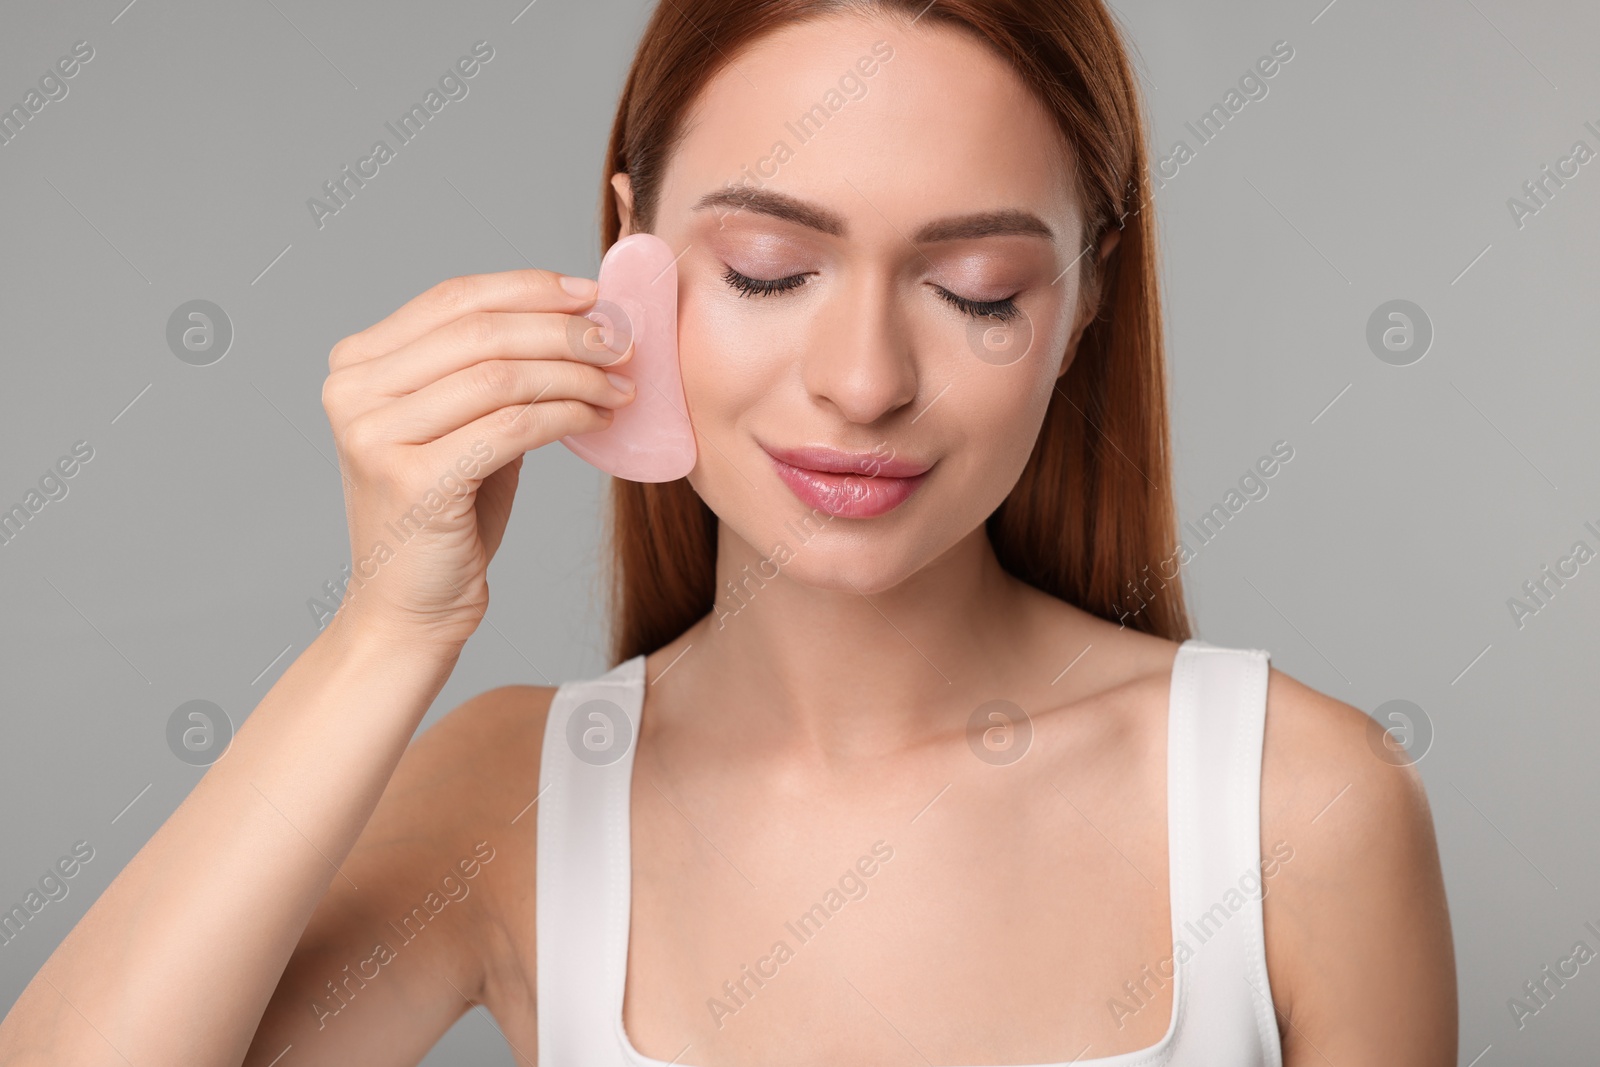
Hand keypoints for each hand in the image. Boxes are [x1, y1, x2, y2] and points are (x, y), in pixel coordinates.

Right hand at [319, 268, 635, 649]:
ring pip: (500, 376)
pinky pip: (511, 427)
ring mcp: (376, 436)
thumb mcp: (460, 426)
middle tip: (621, 342)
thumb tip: (579, 321)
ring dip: (574, 375)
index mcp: (357, 365)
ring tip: (618, 386)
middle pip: (480, 331)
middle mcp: (354, 393)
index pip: (453, 299)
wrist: (410, 608)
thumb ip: (491, 371)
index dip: (529, 288)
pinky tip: (597, 419)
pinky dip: (565, 415)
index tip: (592, 294)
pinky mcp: (413, 480)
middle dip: (563, 331)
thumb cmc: (444, 516)